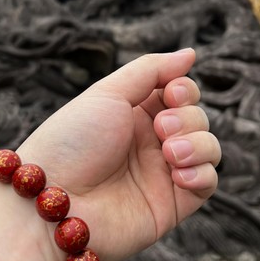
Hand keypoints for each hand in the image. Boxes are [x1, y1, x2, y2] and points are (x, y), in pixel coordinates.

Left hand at [17, 49, 220, 260]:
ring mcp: (161, 174)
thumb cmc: (70, 142)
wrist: (51, 200)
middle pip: (197, 118)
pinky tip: (178, 173)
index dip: (184, 90)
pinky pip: (208, 183)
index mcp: (134, 114)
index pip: (180, 93)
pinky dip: (202, 173)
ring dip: (198, 144)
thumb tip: (190, 54)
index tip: (171, 94)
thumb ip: (151, 70)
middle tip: (161, 128)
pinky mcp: (171, 206)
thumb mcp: (107, 93)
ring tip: (169, 153)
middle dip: (187, 118)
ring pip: (208, 149)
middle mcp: (150, 142)